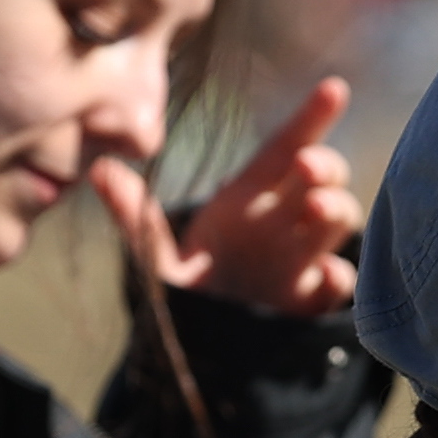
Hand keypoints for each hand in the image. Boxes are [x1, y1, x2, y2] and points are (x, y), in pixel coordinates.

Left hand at [99, 74, 359, 313]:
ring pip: (337, 219)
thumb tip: (99, 171)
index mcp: (247, 200)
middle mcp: (280, 222)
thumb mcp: (155, 257)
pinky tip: (321, 275)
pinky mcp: (309, 300)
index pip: (284, 149)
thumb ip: (134, 217)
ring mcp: (299, 259)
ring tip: (315, 208)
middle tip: (307, 168)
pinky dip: (336, 276)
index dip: (311, 118)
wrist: (202, 349)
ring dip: (334, 209)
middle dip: (324, 165)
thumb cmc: (186, 291)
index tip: (334, 88)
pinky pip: (337, 282)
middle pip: (321, 177)